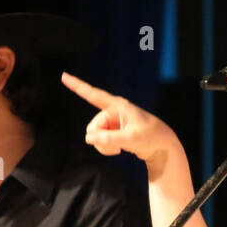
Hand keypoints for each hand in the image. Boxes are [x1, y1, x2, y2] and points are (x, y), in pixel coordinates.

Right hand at [61, 73, 181, 177]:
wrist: (162, 147)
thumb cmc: (151, 137)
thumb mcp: (130, 139)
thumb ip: (108, 138)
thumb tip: (88, 138)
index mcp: (118, 106)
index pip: (94, 94)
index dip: (77, 86)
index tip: (63, 76)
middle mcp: (113, 112)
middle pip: (92, 126)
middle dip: (99, 139)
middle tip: (116, 146)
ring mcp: (112, 123)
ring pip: (95, 136)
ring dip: (103, 145)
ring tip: (119, 148)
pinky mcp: (114, 132)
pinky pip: (101, 141)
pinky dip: (106, 148)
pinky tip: (118, 150)